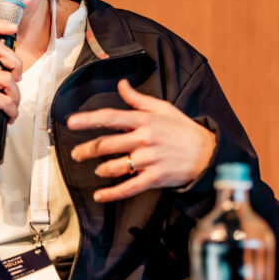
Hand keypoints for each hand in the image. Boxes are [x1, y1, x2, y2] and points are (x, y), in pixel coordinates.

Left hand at [67, 79, 215, 202]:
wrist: (208, 153)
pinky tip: (100, 195)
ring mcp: (149, 160)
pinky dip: (112, 193)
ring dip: (101, 169)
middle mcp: (144, 139)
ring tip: (96, 170)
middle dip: (87, 150)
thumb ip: (138, 99)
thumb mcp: (163, 108)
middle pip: (107, 144)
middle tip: (76, 154)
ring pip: (116, 166)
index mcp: (144, 120)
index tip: (70, 122)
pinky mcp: (155, 177)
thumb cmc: (183, 129)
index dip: (88, 120)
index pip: (110, 117)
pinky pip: (129, 187)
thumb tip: (121, 84)